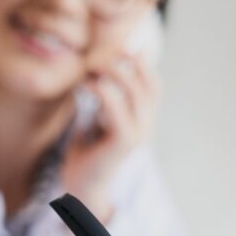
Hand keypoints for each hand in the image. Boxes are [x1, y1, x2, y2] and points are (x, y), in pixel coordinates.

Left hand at [59, 54, 158, 221]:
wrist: (82, 187)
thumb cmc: (88, 151)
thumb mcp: (99, 117)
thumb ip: (106, 95)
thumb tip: (103, 65)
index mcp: (145, 119)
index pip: (154, 83)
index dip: (141, 62)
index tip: (116, 49)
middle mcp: (147, 126)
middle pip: (147, 83)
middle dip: (122, 62)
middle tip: (96, 55)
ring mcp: (138, 134)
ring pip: (135, 91)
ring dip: (111, 72)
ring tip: (88, 67)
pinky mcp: (123, 142)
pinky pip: (116, 107)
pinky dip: (100, 90)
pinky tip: (83, 85)